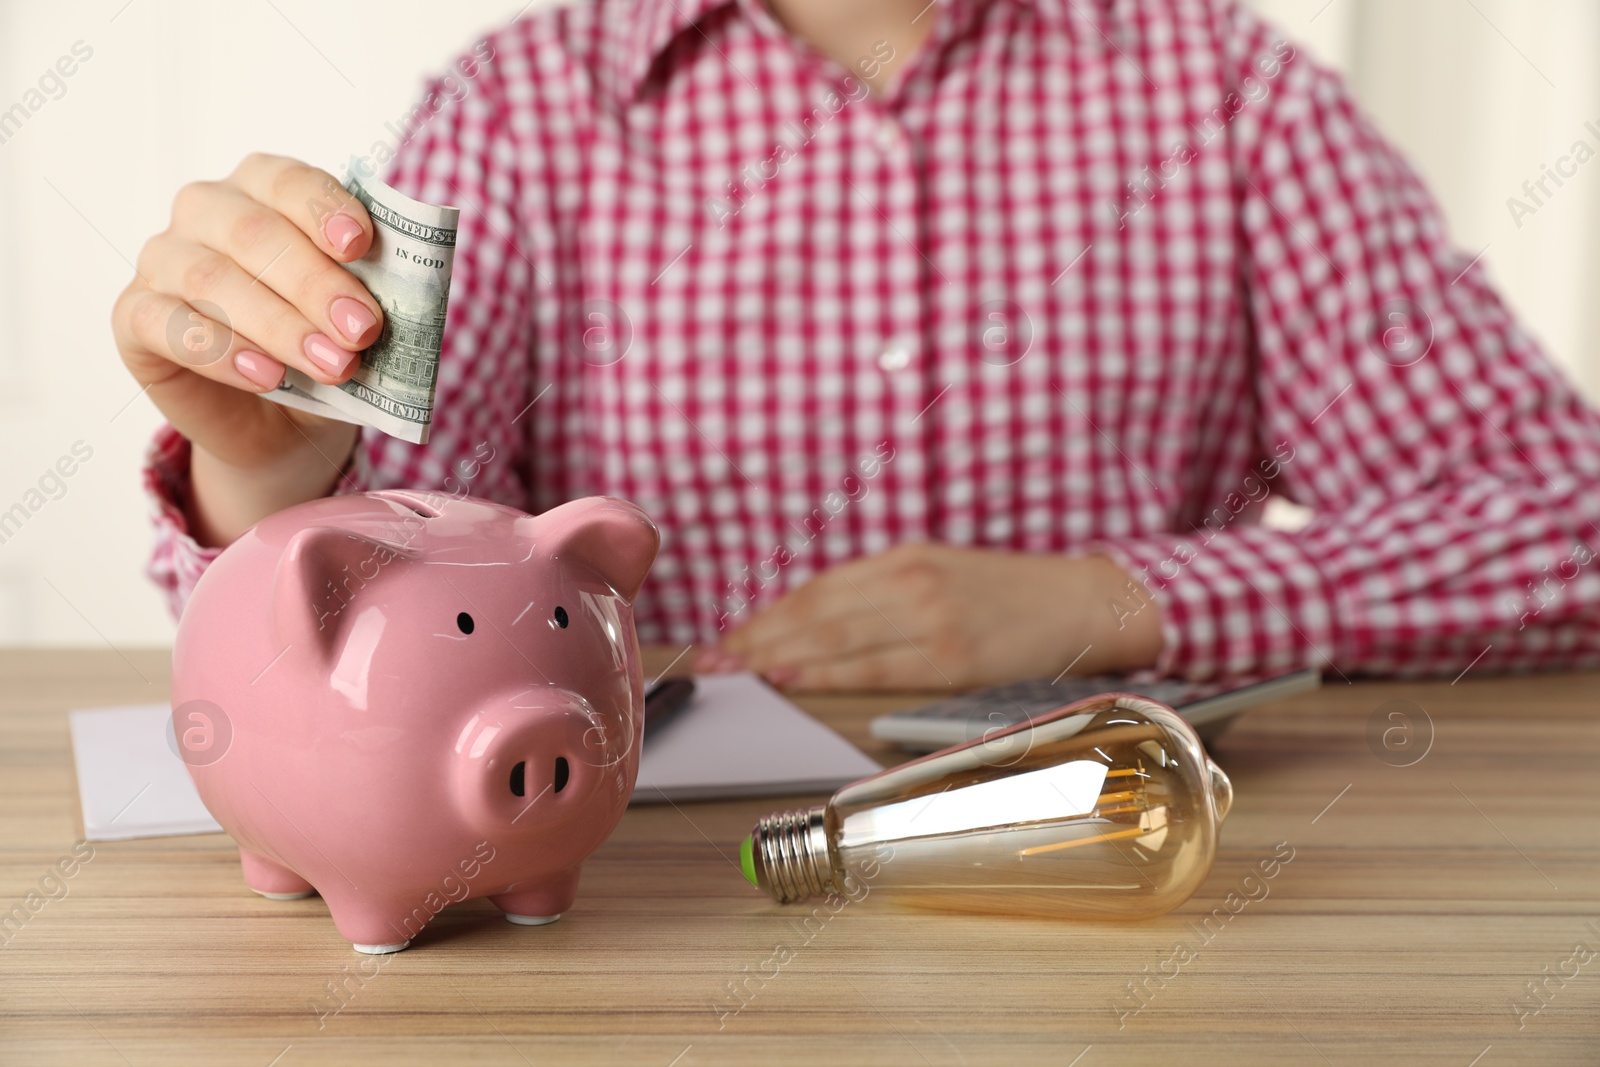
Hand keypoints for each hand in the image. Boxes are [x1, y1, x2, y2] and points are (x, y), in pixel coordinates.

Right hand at [112, 153, 382, 543]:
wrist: (282, 423)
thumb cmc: (325, 347)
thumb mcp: (358, 317)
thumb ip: (375, 291)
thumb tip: (409, 289)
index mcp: (264, 189)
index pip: (288, 181)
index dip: (323, 209)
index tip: (360, 245)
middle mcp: (206, 211)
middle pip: (253, 232)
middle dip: (315, 283)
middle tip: (362, 330)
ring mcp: (162, 260)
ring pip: (211, 278)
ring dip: (279, 325)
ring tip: (333, 366)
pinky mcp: (135, 317)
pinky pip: (168, 325)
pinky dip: (221, 352)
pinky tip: (266, 378)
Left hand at [698, 543, 1163, 690]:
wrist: (1087, 603)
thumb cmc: (1013, 596)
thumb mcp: (944, 573)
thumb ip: (886, 593)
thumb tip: (819, 628)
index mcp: (906, 560)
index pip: (819, 590)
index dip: (768, 615)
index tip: (728, 638)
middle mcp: (911, 583)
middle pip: (815, 612)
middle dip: (757, 638)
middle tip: (713, 661)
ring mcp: (931, 619)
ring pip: (835, 638)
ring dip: (778, 656)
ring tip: (738, 672)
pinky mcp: (952, 657)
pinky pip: (875, 666)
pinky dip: (828, 673)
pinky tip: (793, 679)